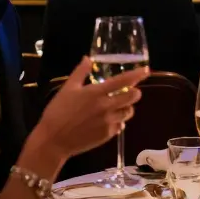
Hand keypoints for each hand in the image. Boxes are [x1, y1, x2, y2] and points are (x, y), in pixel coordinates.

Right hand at [26, 56, 147, 161]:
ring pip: (129, 112)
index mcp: (97, 92)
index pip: (123, 81)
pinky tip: (109, 120)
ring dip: (127, 106)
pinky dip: (118, 121)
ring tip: (118, 105)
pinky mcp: (108, 135)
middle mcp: (106, 106)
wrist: (53, 140)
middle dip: (135, 92)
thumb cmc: (58, 112)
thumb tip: (88, 58)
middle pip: (133, 97)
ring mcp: (109, 122)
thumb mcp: (67, 88)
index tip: (146, 70)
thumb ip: (80, 72)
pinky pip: (120, 125)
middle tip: (130, 90)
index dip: (137, 75)